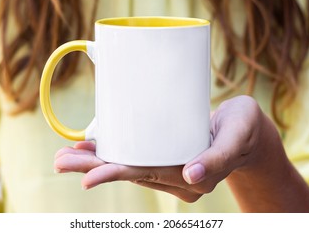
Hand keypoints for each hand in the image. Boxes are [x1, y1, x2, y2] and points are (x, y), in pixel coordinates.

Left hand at [54, 95, 272, 201]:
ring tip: (65, 156)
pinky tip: (91, 147)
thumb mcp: (236, 136)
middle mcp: (177, 176)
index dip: (115, 175)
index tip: (87, 178)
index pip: (148, 176)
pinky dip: (111, 153)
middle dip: (93, 168)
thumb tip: (192, 176)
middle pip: (130, 172)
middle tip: (61, 161)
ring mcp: (170, 167)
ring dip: (95, 162)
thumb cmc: (244, 129)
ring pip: (128, 166)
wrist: (247, 129)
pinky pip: (135, 157)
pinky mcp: (166, 154)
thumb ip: (218, 158)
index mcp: (193, 176)